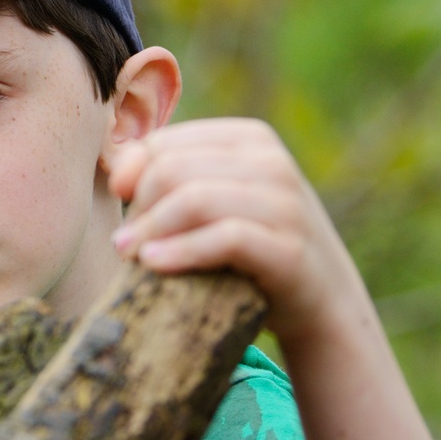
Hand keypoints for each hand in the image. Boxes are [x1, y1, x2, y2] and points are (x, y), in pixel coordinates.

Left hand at [107, 118, 365, 341]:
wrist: (324, 300)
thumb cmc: (254, 249)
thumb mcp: (219, 202)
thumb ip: (175, 177)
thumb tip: (116, 168)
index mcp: (251, 139)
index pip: (166, 143)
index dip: (133, 175)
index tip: (121, 207)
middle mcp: (272, 163)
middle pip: (173, 169)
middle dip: (140, 206)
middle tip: (123, 244)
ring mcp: (285, 204)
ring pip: (194, 199)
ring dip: (151, 229)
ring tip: (130, 256)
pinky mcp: (289, 248)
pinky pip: (224, 239)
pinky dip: (181, 251)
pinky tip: (153, 264)